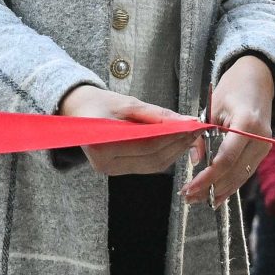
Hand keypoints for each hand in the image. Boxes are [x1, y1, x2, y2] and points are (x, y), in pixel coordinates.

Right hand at [58, 84, 193, 175]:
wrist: (79, 110)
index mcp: (102, 144)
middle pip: (152, 159)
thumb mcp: (128, 103)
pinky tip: (175, 143)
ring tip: (189, 136)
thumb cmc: (100, 104)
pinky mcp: (116, 171)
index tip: (191, 126)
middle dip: (176, 145)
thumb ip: (157, 115)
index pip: (146, 144)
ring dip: (173, 152)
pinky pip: (146, 166)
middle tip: (195, 131)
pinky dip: (163, 155)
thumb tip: (186, 121)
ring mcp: (110, 170)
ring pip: (152, 166)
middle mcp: (104, 164)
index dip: (172, 137)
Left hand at [186, 56, 274, 206]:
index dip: (208, 177)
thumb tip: (195, 161)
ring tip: (198, 200)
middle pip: (234, 172)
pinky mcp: (263, 151)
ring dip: (220, 190)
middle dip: (211, 188)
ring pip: (241, 176)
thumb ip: (202, 135)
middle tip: (188, 197)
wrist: (258, 81)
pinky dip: (231, 184)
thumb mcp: (211, 108)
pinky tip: (216, 195)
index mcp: (247, 124)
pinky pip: (246, 172)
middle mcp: (261, 138)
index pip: (226, 158)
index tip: (190, 188)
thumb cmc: (232, 91)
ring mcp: (265, 146)